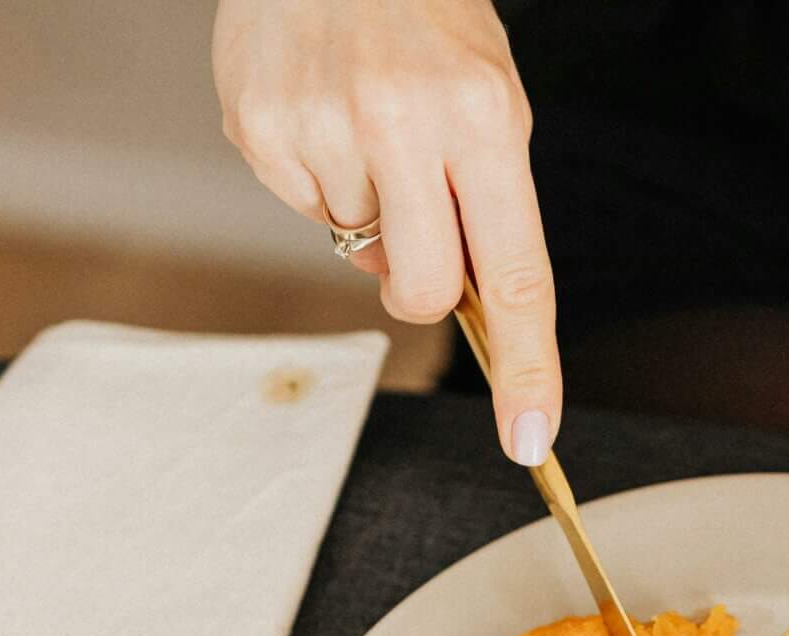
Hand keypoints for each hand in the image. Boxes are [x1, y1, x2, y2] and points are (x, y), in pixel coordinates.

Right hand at [214, 0, 558, 464]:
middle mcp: (403, 124)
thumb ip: (481, 199)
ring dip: (365, 204)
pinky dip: (313, 174)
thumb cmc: (423, 16)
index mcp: (483, 119)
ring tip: (363, 117)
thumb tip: (437, 294)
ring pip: (355, 245)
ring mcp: (323, 127)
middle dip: (419, 284)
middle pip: (421, 290)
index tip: (530, 439)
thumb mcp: (486, 93)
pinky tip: (320, 109)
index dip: (527, 368)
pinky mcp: (259, 127)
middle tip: (413, 222)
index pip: (516, 276)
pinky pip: (300, 205)